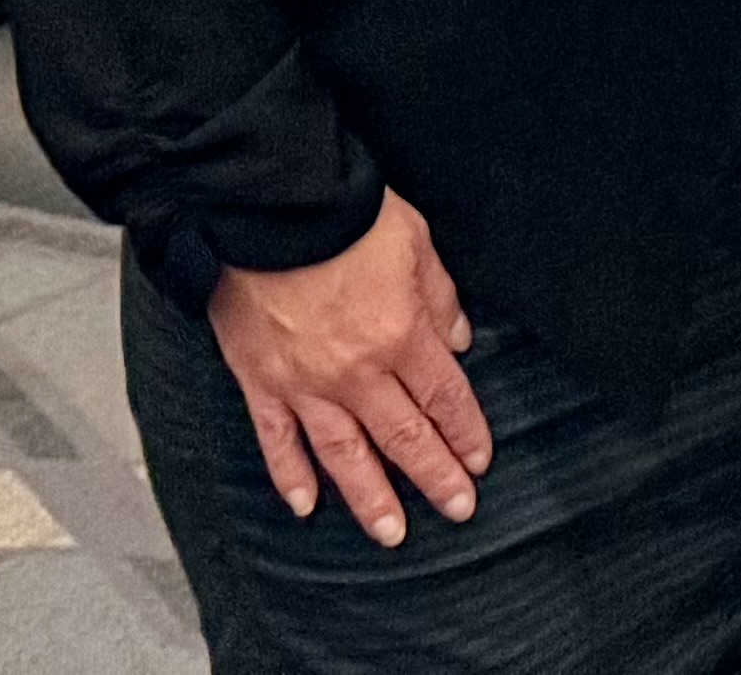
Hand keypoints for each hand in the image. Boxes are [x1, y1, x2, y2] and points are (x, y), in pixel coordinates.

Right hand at [207, 189, 491, 547]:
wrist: (269, 208)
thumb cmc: (344, 216)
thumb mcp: (415, 240)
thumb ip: (439, 295)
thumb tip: (457, 341)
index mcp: (400, 333)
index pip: (444, 396)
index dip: (465, 431)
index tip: (479, 460)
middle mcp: (356, 372)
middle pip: (403, 436)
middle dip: (434, 476)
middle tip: (457, 509)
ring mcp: (306, 384)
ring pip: (344, 455)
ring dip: (370, 497)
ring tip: (391, 532)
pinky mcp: (261, 383)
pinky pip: (278, 442)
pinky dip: (290, 477)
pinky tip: (305, 505)